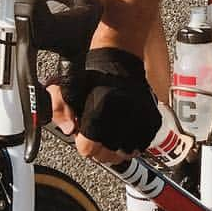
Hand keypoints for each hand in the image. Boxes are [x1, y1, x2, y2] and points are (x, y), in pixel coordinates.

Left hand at [62, 48, 160, 163]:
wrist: (120, 55)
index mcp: (99, 109)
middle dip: (98, 147)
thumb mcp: (68, 87)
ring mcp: (139, 120)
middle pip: (106, 155)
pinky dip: (133, 142)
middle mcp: (122, 116)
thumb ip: (60, 110)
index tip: (84, 133)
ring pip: (124, 153)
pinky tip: (124, 130)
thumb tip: (69, 130)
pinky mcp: (151, 120)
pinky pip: (141, 145)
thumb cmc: (94, 72)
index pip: (87, 148)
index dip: (83, 142)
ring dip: (116, 147)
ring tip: (111, 132)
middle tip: (96, 133)